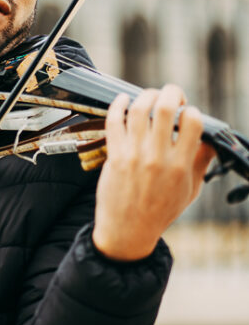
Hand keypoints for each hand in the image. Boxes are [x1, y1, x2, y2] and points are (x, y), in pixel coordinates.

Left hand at [93, 84, 215, 260]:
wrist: (127, 232)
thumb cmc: (160, 212)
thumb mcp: (190, 190)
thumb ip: (201, 163)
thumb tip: (210, 140)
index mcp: (180, 165)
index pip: (193, 122)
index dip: (192, 111)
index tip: (187, 115)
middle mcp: (157, 157)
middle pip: (165, 107)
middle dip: (172, 92)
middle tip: (172, 95)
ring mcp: (133, 155)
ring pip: (139, 109)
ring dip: (146, 95)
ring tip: (150, 97)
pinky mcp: (114, 156)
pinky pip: (114, 121)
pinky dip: (118, 105)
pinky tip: (123, 100)